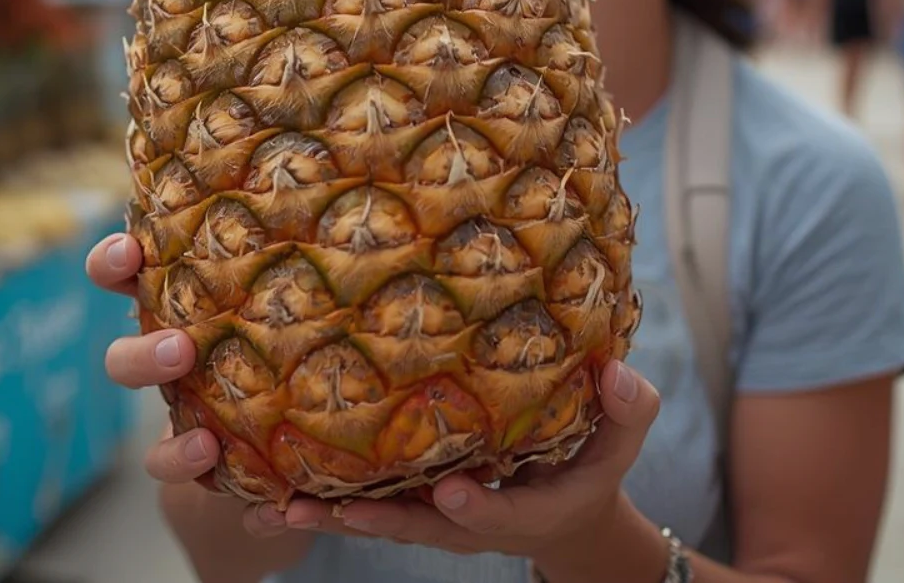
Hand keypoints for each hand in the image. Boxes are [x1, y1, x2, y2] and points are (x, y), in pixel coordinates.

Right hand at [85, 232, 295, 538]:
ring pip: (161, 451)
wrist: (294, 418)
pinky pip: (189, 487)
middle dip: (143, 355)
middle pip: (125, 359)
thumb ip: (314, 256)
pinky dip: (219, 496)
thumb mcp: (303, 287)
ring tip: (207, 444)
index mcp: (186, 299)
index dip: (114, 261)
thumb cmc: (298, 327)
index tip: (127, 254)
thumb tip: (378, 189)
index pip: (129, 272)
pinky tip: (267, 506)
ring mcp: (178, 412)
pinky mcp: (200, 464)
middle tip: (181, 351)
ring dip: (170, 439)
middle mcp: (170, 355)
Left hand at [279, 360, 663, 565]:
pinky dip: (325, 503)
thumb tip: (622, 375)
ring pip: (381, 522)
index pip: (502, 512)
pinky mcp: (414, 503)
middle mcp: (473, 521)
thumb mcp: (622, 442)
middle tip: (332, 510)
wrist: (567, 513)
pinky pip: (367, 506)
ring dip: (331, 520)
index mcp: (528, 510)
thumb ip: (630, 411)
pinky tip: (273, 492)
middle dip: (375, 522)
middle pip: (420, 528)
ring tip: (278, 510)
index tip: (450, 490)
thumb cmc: (594, 465)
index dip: (477, 505)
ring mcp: (439, 517)